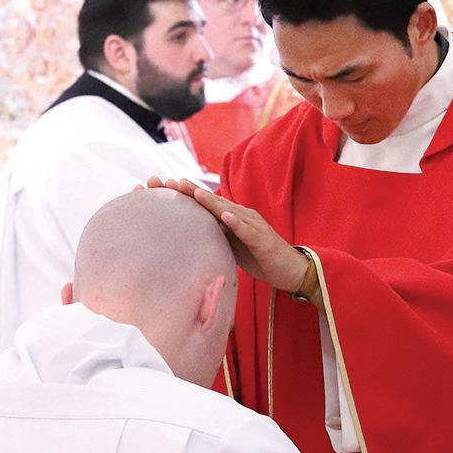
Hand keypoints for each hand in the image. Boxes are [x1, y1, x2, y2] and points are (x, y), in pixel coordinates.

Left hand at [146, 177, 312, 292]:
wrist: (290, 270)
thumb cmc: (260, 258)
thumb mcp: (232, 246)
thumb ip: (216, 236)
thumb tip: (191, 236)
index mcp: (233, 219)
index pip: (206, 205)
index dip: (186, 195)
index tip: (163, 187)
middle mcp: (242, 216)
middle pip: (214, 202)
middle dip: (192, 192)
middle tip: (170, 182)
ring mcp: (254, 226)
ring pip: (229, 211)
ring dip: (211, 202)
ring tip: (193, 193)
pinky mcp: (263, 240)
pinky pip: (248, 230)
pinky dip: (236, 222)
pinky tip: (225, 216)